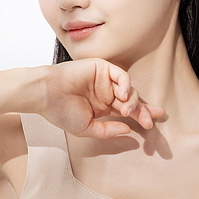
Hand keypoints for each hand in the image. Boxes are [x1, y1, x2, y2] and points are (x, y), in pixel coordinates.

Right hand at [39, 58, 164, 138]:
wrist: (46, 94)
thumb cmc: (61, 112)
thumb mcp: (86, 128)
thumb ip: (107, 130)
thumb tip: (128, 130)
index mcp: (103, 107)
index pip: (126, 111)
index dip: (140, 116)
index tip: (151, 125)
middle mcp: (106, 93)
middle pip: (132, 100)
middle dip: (143, 110)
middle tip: (151, 120)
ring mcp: (104, 80)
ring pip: (128, 89)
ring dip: (132, 101)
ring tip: (127, 110)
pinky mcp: (101, 68)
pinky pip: (120, 75)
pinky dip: (125, 85)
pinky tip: (122, 96)